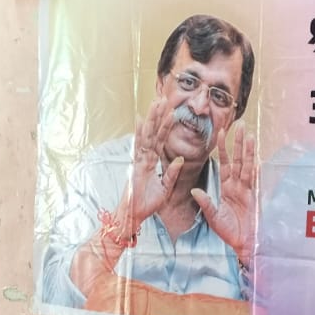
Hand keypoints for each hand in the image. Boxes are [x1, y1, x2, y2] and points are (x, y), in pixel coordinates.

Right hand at [128, 98, 184, 222]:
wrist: (134, 216)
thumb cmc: (147, 205)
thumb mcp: (166, 189)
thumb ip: (172, 174)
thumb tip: (180, 160)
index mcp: (151, 163)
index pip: (160, 141)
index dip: (165, 126)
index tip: (170, 112)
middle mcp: (144, 159)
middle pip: (152, 133)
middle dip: (157, 116)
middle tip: (163, 98)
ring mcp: (139, 160)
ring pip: (147, 135)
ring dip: (152, 119)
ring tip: (156, 103)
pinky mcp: (135, 166)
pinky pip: (139, 147)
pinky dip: (139, 133)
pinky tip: (140, 120)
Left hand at [193, 123, 258, 260]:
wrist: (244, 245)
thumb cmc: (229, 233)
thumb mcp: (213, 217)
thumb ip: (206, 203)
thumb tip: (194, 191)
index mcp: (226, 187)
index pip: (224, 163)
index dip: (223, 148)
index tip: (221, 131)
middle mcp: (237, 185)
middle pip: (238, 159)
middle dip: (238, 142)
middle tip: (239, 124)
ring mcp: (247, 190)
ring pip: (247, 165)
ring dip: (248, 150)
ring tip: (248, 134)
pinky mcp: (254, 197)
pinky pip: (254, 178)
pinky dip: (255, 166)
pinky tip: (256, 153)